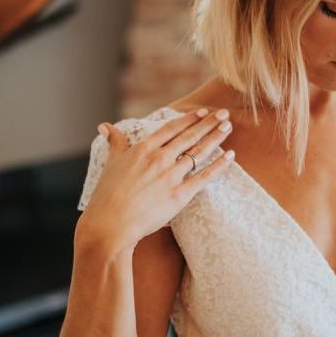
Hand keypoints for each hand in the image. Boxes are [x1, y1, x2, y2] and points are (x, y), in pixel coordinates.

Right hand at [79, 108, 234, 251]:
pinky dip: (219, 165)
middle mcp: (159, 158)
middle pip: (189, 136)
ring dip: (215, 138)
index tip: (202, 112)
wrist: (110, 224)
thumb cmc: (107, 196)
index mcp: (143, 149)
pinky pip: (204, 176)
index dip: (188, 119)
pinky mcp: (179, 195)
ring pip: (199, 152)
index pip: (171, 128)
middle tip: (223, 113)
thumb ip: (115, 142)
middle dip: (208, 123)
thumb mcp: (111, 163)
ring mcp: (170, 176)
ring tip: (228, 127)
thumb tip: (105, 126)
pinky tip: (230, 156)